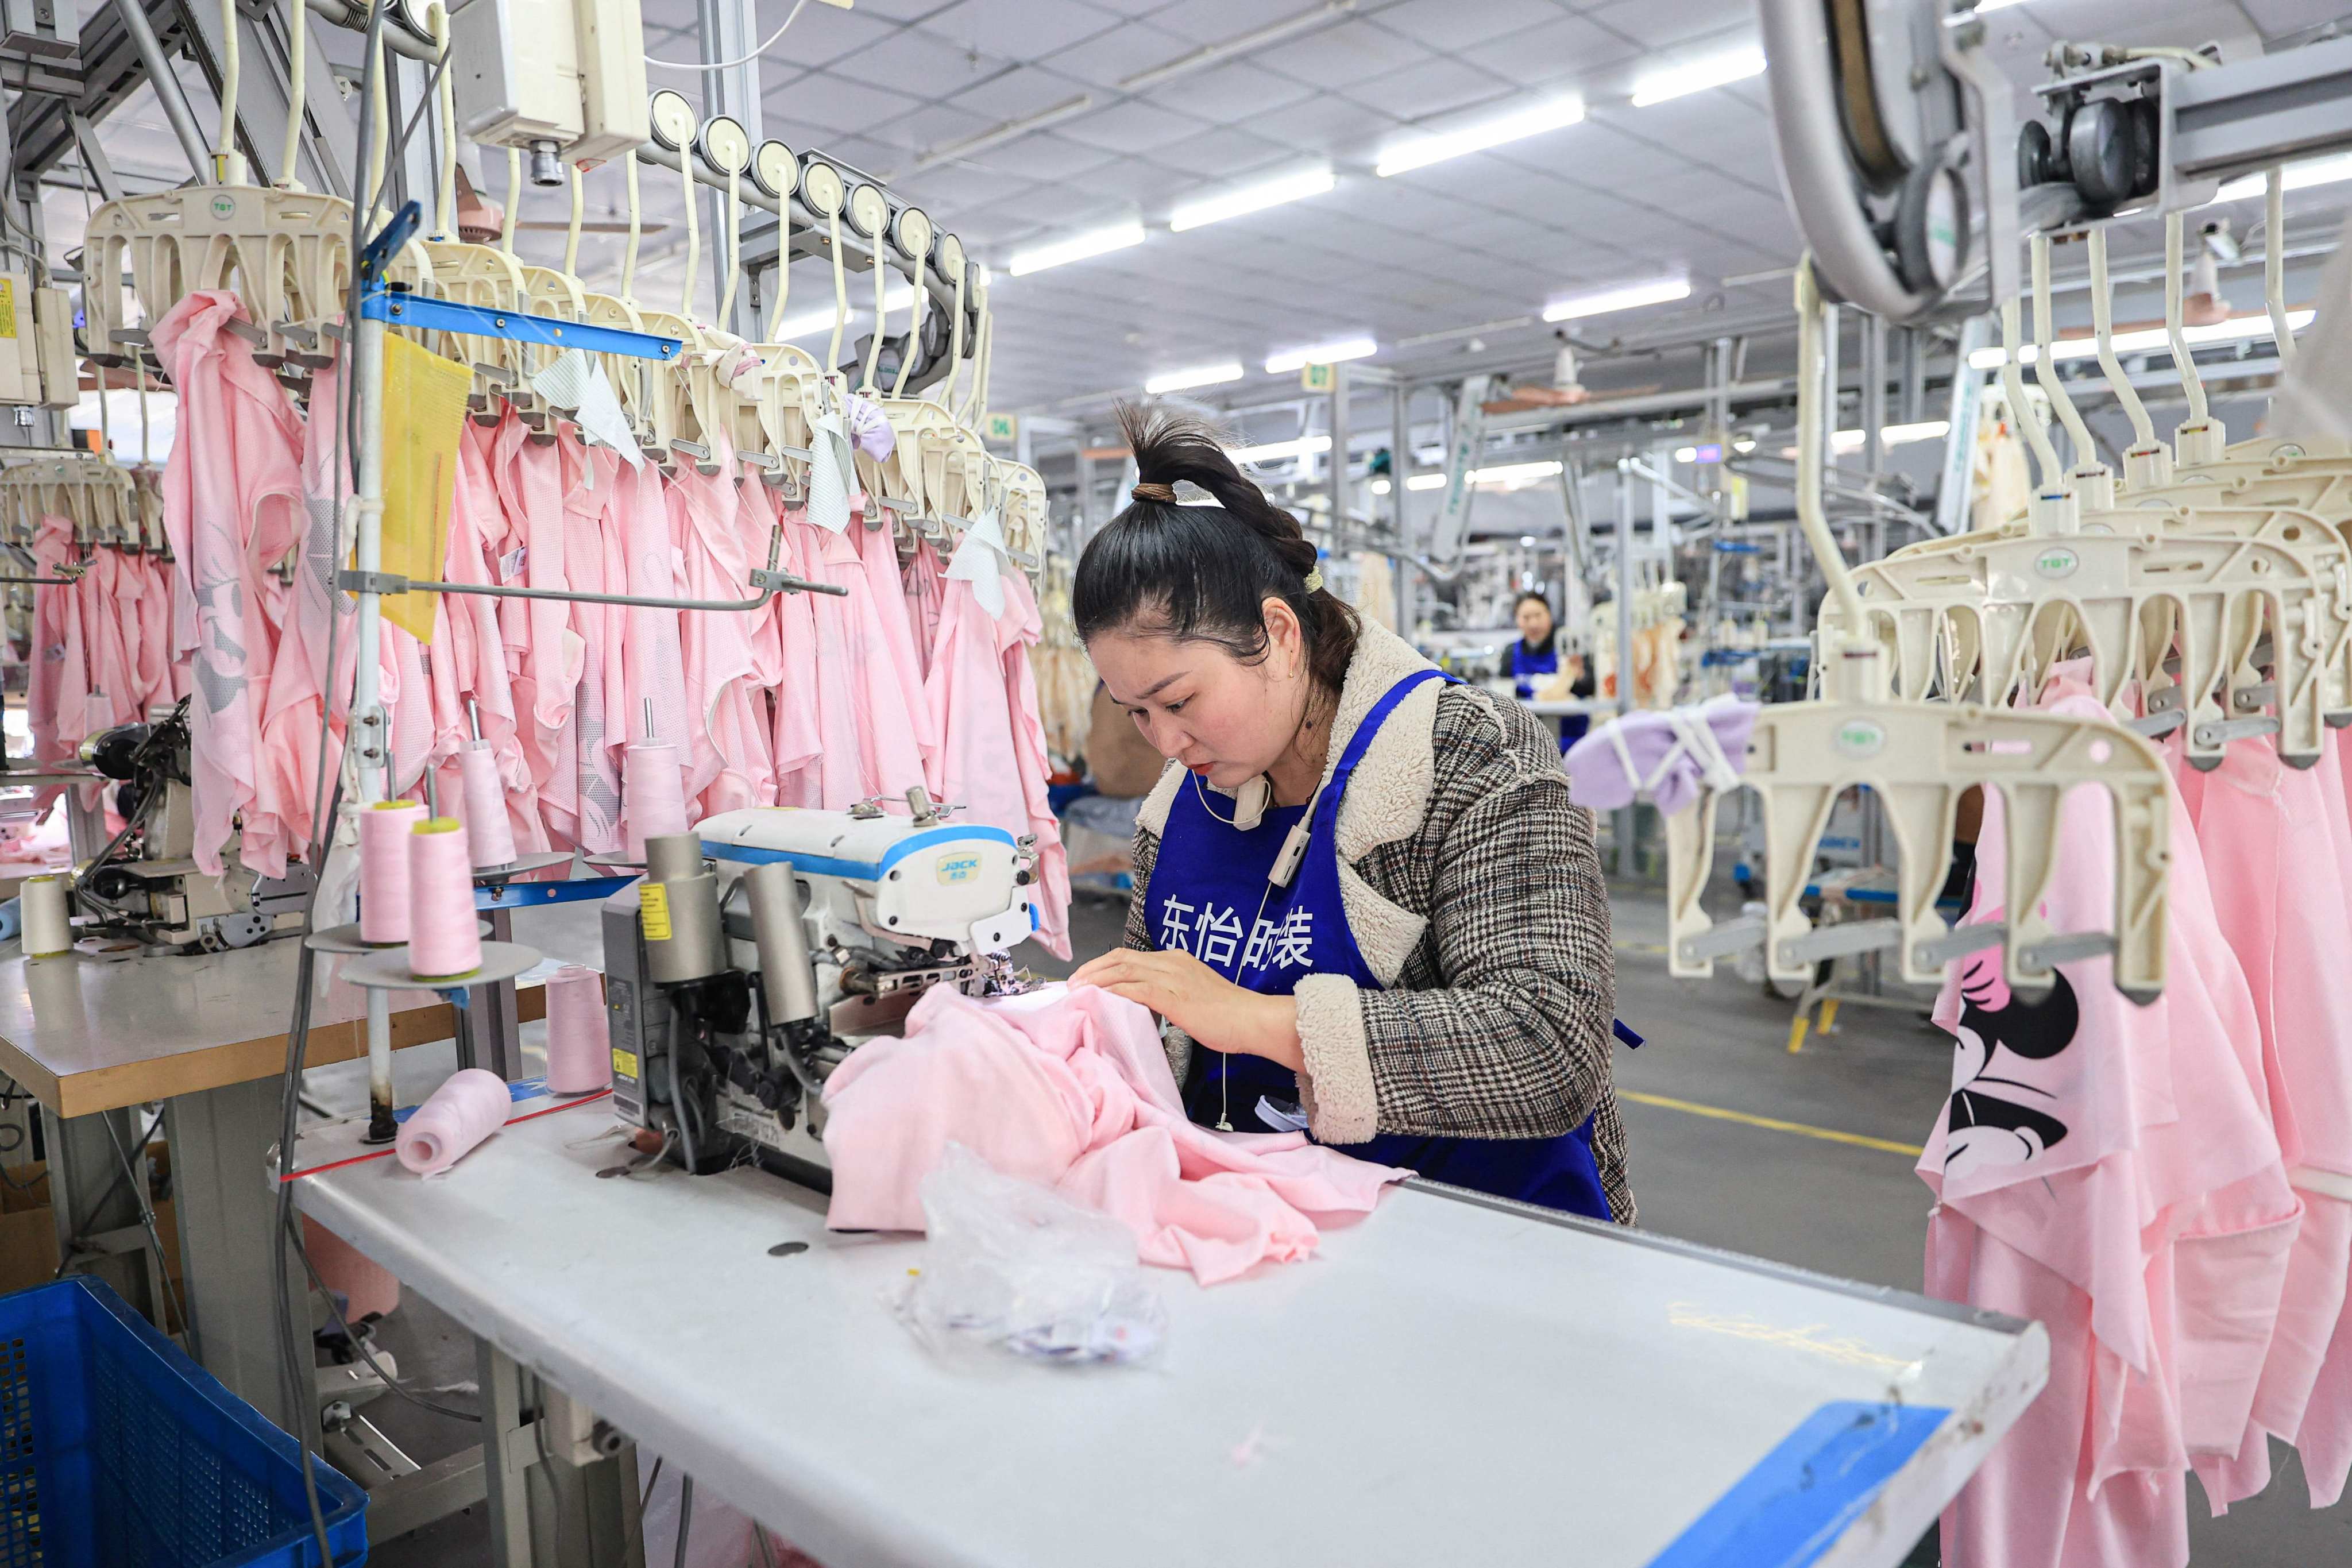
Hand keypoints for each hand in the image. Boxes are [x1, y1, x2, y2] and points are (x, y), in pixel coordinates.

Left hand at [1068, 948, 1302, 1070]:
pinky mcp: (1173, 995)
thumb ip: (1170, 997)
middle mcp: (1172, 962)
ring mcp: (1172, 976)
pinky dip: (1111, 991)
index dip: (1104, 964)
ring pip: (1122, 969)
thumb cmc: (1229, 1016)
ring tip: (1076, 990)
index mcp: (1177, 960)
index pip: (1131, 956)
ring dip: (1095, 979)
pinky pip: (1133, 988)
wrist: (1253, 1019)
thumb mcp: (1195, 999)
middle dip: (1092, 968)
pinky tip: (1097, 998)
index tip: (1087, 978)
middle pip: (1120, 957)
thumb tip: (1148, 1007)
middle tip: (1072, 982)